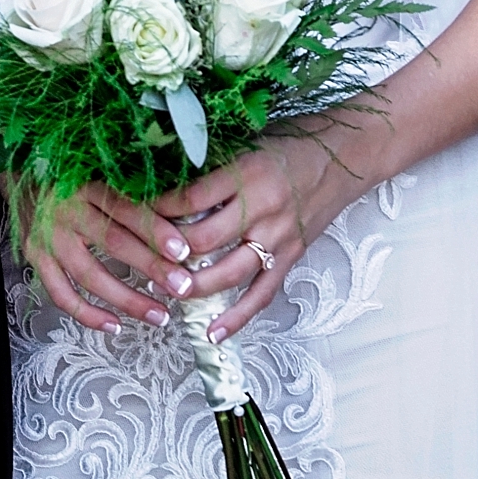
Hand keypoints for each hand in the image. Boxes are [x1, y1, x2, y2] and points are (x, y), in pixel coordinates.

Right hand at [23, 180, 191, 332]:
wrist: (22, 171)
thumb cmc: (72, 175)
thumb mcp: (102, 173)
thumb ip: (135, 192)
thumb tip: (183, 214)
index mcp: (88, 184)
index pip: (127, 209)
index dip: (155, 231)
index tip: (183, 251)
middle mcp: (67, 210)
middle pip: (113, 243)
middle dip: (151, 268)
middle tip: (181, 287)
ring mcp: (48, 237)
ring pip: (90, 275)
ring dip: (127, 299)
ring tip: (159, 314)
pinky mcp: (36, 257)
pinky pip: (62, 294)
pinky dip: (88, 314)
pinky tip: (114, 326)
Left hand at [153, 129, 369, 339]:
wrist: (346, 157)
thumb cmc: (290, 144)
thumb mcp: (246, 145)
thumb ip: (211, 169)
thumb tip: (160, 186)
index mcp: (245, 172)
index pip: (188, 199)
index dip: (155, 211)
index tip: (131, 213)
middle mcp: (262, 207)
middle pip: (202, 240)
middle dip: (166, 253)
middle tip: (140, 256)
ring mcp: (278, 237)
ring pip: (228, 273)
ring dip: (193, 286)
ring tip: (165, 290)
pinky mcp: (291, 257)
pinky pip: (261, 294)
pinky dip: (237, 318)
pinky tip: (213, 334)